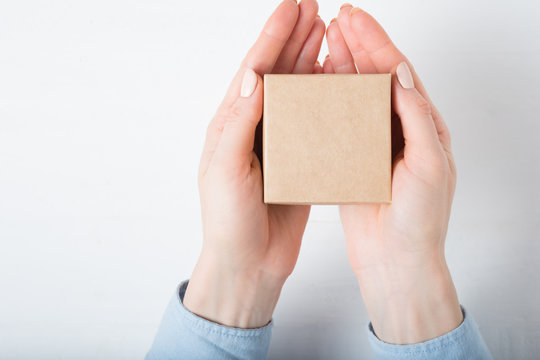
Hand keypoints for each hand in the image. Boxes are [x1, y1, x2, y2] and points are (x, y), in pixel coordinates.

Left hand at [183, 0, 324, 328]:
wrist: (247, 262)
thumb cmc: (228, 222)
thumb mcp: (224, 171)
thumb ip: (238, 124)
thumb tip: (252, 77)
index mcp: (230, 125)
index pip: (254, 70)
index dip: (273, 36)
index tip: (292, 8)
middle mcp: (252, 128)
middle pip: (276, 72)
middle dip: (294, 39)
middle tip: (315, 10)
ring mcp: (275, 142)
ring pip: (295, 92)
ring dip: (309, 61)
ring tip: (326, 35)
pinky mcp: (294, 161)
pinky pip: (311, 121)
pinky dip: (322, 98)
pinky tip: (334, 83)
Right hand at [325, 6, 462, 343]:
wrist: (396, 260)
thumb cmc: (420, 220)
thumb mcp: (429, 166)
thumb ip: (417, 119)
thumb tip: (403, 75)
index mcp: (423, 126)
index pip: (398, 73)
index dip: (377, 43)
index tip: (355, 19)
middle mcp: (399, 129)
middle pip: (376, 76)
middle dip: (357, 45)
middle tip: (336, 20)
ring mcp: (374, 143)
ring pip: (356, 95)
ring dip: (341, 66)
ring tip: (324, 41)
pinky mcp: (353, 159)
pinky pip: (340, 121)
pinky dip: (329, 99)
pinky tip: (316, 84)